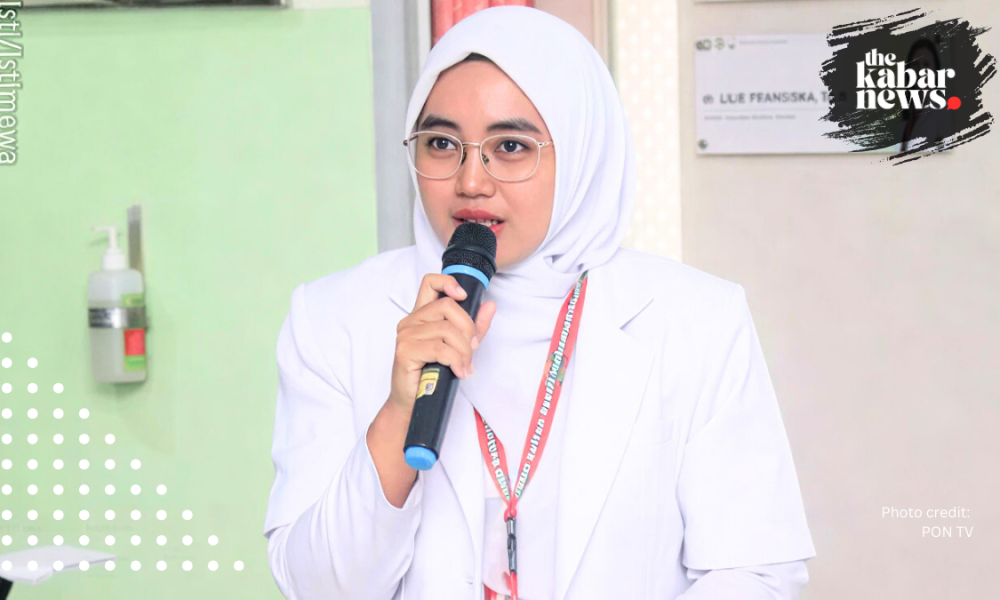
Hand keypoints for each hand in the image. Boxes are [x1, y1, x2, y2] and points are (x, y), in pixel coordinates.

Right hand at [388, 273, 495, 414]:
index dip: (448, 282)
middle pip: (447, 306)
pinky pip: (440, 349)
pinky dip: (456, 361)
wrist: (412, 402)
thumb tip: (490, 306)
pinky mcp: (405, 351)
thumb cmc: (433, 374)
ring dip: (464, 351)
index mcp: (421, 315)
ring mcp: (406, 335)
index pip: (430, 282)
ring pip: (447, 330)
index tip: (463, 297)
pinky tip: (459, 372)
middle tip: (472, 349)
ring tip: (465, 366)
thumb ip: (474, 326)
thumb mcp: (459, 347)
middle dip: (468, 328)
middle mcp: (410, 321)